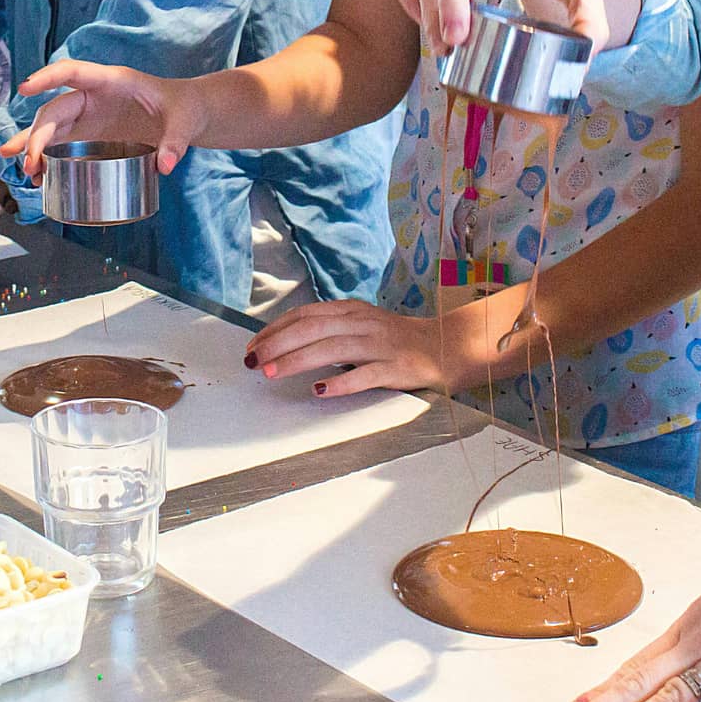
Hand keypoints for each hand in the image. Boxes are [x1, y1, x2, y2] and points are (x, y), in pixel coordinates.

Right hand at [2, 60, 206, 180]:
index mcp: (112, 81)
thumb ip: (176, 141)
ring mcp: (89, 116)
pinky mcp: (90, 136)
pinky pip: (60, 144)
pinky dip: (46, 158)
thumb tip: (165, 166)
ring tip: (23, 170)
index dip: (47, 77)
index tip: (25, 88)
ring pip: (51, 128)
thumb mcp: (185, 122)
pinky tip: (37, 176)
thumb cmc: (184, 109)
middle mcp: (93, 96)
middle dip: (38, 134)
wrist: (186, 117)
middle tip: (31, 163)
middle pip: (55, 109)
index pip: (73, 72)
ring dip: (33, 147)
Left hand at [247, 283, 551, 396]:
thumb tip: (283, 342)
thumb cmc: (395, 341)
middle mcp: (363, 324)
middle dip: (278, 343)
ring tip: (272, 373)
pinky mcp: (397, 369)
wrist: (448, 348)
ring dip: (298, 360)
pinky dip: (341, 383)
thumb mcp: (360, 326)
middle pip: (313, 328)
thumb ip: (328, 329)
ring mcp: (381, 346)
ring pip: (332, 349)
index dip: (275, 329)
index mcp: (351, 311)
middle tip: (253, 360)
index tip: (252, 346)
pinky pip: (366, 375)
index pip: (305, 315)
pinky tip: (320, 390)